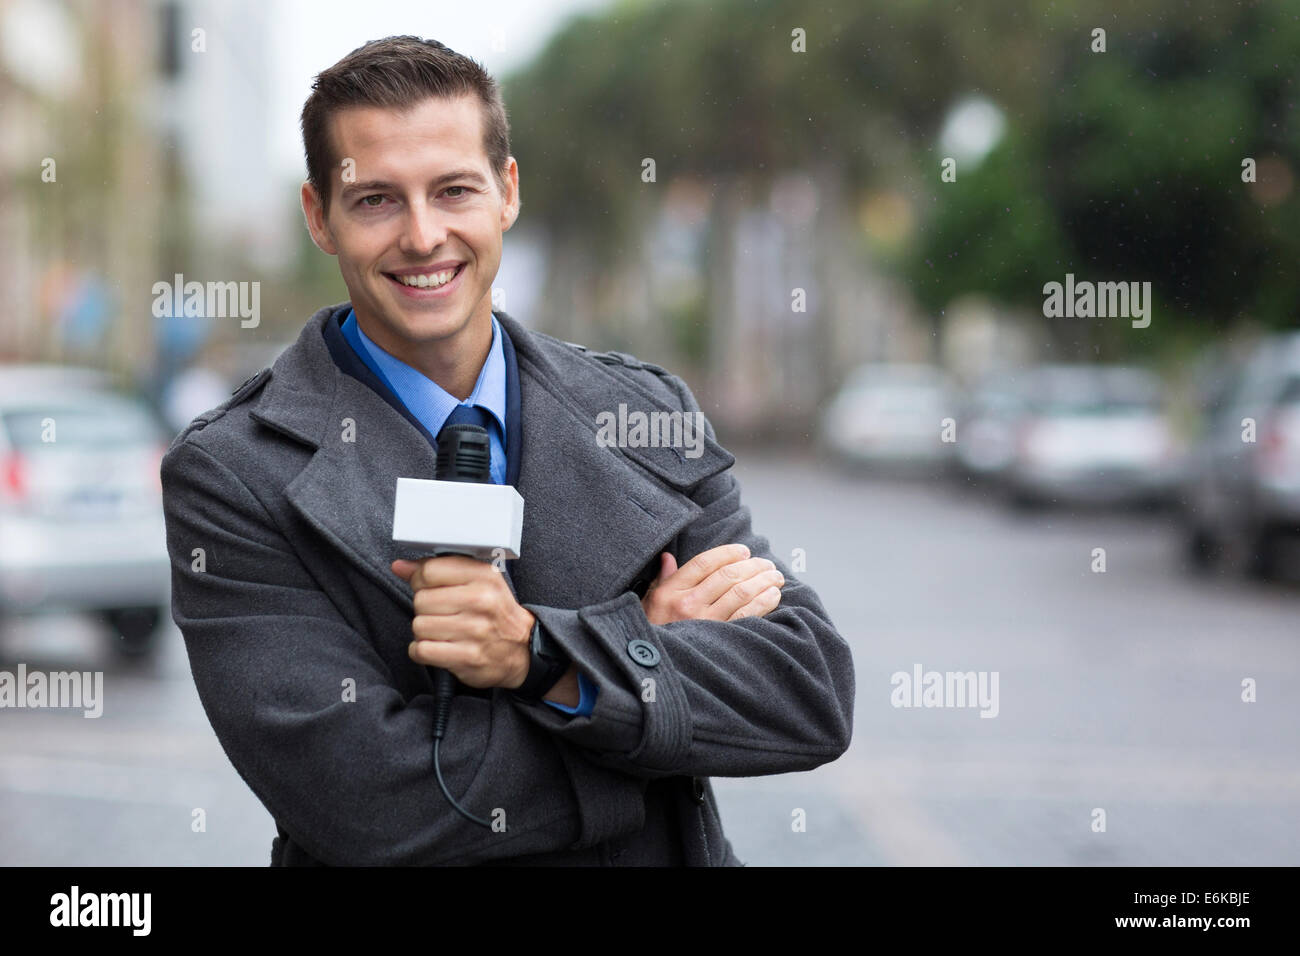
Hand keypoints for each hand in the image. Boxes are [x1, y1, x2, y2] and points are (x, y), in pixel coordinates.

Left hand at [391, 555, 534, 689]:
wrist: (523, 649)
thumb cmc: (495, 613)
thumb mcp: (476, 581)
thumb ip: (437, 570)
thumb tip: (400, 566)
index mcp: (483, 576)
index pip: (430, 570)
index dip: (421, 580)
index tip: (429, 588)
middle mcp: (481, 601)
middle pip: (421, 599)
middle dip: (425, 608)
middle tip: (442, 613)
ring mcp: (475, 631)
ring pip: (419, 626)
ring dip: (424, 631)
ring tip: (442, 631)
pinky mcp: (468, 657)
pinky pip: (422, 650)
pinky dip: (423, 651)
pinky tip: (437, 647)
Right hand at [640, 543, 783, 625]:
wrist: (654, 663)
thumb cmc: (653, 631)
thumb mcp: (650, 602)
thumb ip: (663, 578)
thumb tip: (668, 557)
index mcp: (670, 591)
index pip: (704, 563)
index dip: (727, 553)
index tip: (744, 551)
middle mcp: (687, 604)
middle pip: (727, 576)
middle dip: (752, 566)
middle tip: (766, 563)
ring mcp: (705, 622)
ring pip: (741, 593)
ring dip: (763, 581)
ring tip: (775, 576)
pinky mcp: (721, 639)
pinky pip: (747, 615)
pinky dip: (764, 602)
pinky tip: (773, 595)